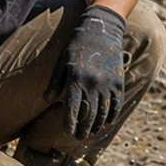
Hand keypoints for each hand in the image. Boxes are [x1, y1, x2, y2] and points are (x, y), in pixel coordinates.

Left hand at [45, 4, 126, 138]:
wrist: (101, 29)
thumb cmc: (77, 45)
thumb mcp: (61, 61)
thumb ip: (54, 82)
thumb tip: (46, 101)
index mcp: (76, 79)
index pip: (72, 108)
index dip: (70, 123)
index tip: (67, 133)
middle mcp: (93, 83)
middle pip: (88, 114)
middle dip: (83, 128)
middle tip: (78, 137)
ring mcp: (107, 83)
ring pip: (103, 112)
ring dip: (97, 125)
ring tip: (91, 132)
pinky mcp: (118, 81)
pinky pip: (116, 104)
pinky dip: (112, 115)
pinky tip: (106, 123)